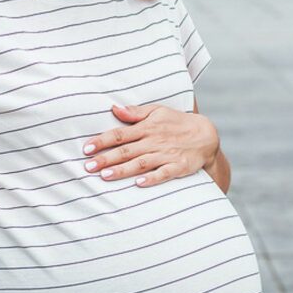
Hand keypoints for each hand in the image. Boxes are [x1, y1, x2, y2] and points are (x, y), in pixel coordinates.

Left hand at [82, 104, 219, 186]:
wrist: (206, 135)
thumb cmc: (176, 122)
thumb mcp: (157, 111)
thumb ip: (135, 112)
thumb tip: (114, 108)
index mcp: (146, 127)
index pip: (120, 134)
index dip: (102, 141)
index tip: (86, 148)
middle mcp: (154, 141)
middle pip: (126, 151)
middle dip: (106, 159)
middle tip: (88, 166)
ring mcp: (166, 154)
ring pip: (141, 163)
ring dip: (123, 170)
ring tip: (105, 176)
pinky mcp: (178, 166)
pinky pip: (164, 173)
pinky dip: (152, 178)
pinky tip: (139, 184)